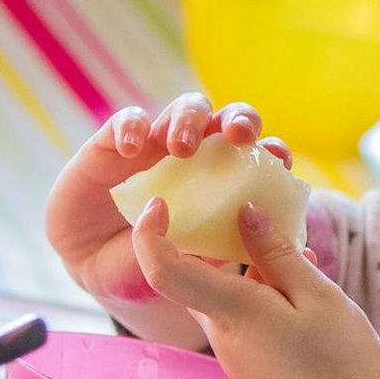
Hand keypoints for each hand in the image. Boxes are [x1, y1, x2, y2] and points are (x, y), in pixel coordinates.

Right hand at [47, 94, 290, 344]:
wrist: (99, 268)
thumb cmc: (156, 264)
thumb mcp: (191, 269)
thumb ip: (224, 252)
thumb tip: (275, 248)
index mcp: (223, 181)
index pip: (258, 155)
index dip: (273, 152)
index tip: (280, 161)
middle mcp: (196, 154)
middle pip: (228, 118)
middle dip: (240, 120)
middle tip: (240, 136)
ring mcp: (156, 144)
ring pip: (185, 108)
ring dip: (189, 120)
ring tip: (181, 149)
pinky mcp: (113, 142)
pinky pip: (127, 120)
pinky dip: (132, 127)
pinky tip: (131, 148)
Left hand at [131, 198, 379, 378]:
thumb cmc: (342, 365)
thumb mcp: (318, 296)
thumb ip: (277, 254)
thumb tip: (244, 212)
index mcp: (232, 312)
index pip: (164, 270)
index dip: (150, 233)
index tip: (162, 202)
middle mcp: (222, 336)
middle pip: (200, 277)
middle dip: (221, 241)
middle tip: (258, 212)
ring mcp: (236, 357)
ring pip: (229, 297)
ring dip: (254, 269)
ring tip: (300, 252)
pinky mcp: (252, 369)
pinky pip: (246, 319)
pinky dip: (266, 296)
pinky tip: (305, 291)